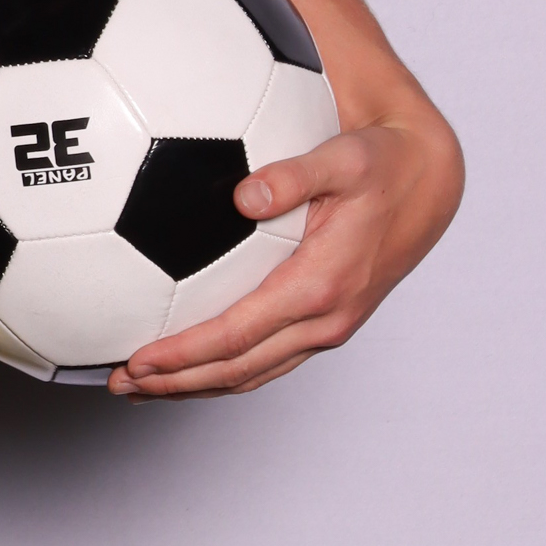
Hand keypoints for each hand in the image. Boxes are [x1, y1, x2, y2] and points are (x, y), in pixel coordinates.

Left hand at [110, 103, 462, 397]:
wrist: (426, 182)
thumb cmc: (380, 165)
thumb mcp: (342, 158)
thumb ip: (293, 176)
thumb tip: (243, 195)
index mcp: (320, 288)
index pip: (237, 336)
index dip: (184, 354)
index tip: (137, 360)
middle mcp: (325, 320)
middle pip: (237, 369)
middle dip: (176, 382)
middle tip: (119, 383)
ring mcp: (327, 327)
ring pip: (251, 373)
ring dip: (195, 384)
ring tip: (141, 386)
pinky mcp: (326, 322)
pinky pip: (267, 358)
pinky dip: (224, 369)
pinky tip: (189, 361)